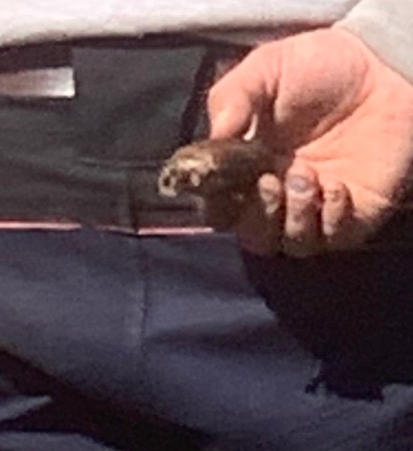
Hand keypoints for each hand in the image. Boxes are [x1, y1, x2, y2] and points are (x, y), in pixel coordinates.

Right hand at [207, 26, 412, 254]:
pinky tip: (335, 186)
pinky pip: (334, 238)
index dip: (216, 206)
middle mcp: (278, 199)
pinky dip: (330, 218)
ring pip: (291, 243)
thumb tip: (215, 137)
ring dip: (293, 216)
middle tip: (269, 181)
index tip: (223, 186)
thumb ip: (231, 98)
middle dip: (257, 217)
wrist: (379, 63)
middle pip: (253, 237)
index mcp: (248, 173)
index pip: (221, 210)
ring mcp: (316, 210)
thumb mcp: (265, 69)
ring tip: (305, 175)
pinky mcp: (354, 216)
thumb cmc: (318, 66)